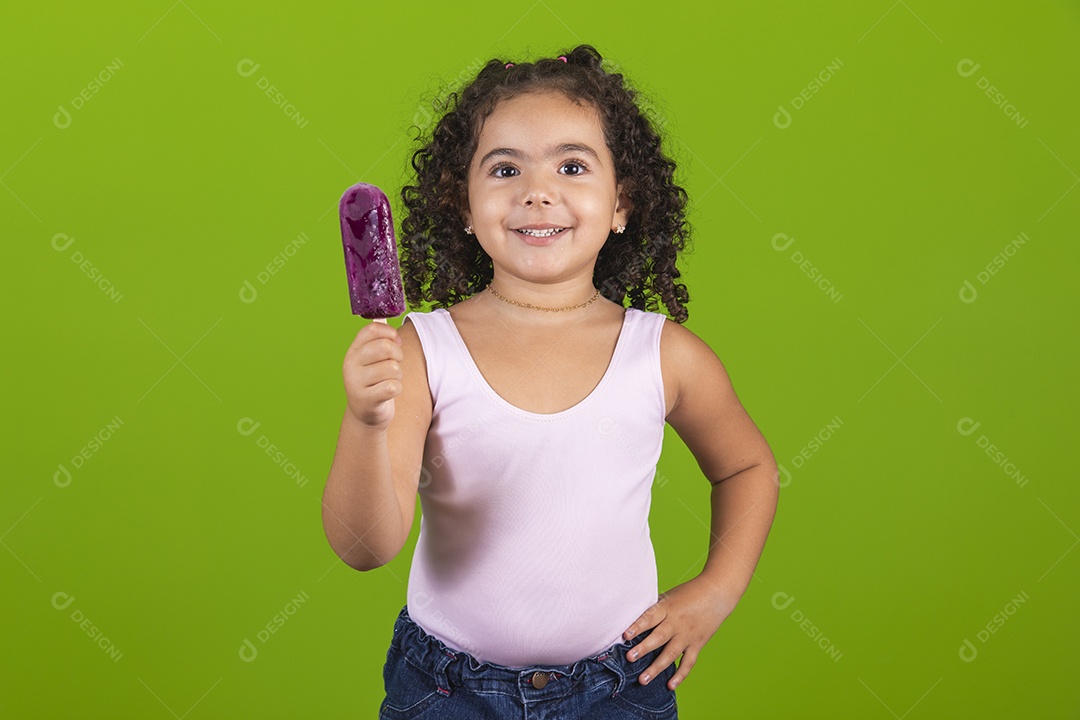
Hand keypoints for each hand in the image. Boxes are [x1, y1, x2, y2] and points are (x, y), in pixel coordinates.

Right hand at [342, 321, 402, 429]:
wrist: (366, 414)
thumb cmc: (374, 382)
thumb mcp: (371, 360)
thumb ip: (377, 340)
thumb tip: (384, 317)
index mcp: (353, 351)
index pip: (371, 330)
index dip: (390, 333)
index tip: (396, 342)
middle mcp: (351, 365)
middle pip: (385, 347)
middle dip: (398, 355)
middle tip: (396, 363)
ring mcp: (356, 383)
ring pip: (392, 368)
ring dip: (398, 375)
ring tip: (390, 380)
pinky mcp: (366, 400)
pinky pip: (393, 386)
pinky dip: (397, 389)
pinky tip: (389, 392)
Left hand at [622, 575, 737, 689]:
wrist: (716, 593)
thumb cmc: (688, 593)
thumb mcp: (669, 596)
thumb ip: (654, 609)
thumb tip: (633, 619)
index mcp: (667, 608)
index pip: (651, 617)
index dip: (638, 626)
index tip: (626, 635)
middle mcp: (677, 622)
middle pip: (659, 637)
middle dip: (643, 648)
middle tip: (630, 658)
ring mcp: (688, 635)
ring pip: (671, 653)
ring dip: (656, 667)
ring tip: (643, 679)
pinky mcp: (697, 644)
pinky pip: (688, 662)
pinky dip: (680, 675)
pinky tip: (670, 685)